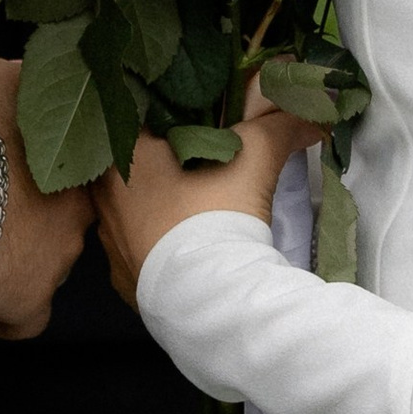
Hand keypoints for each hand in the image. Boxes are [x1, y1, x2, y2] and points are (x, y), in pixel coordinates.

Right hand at [0, 49, 90, 340]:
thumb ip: (9, 85)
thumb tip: (10, 84)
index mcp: (73, 148)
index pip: (65, 169)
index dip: (26, 174)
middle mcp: (79, 203)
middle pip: (57, 220)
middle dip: (22, 220)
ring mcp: (60, 255)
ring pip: (40, 267)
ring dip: (5, 261)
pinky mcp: (30, 301)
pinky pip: (17, 318)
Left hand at [93, 97, 322, 310]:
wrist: (208, 296)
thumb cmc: (218, 212)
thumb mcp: (255, 155)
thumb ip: (277, 126)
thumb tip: (307, 117)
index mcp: (123, 157)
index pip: (142, 122)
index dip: (174, 120)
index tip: (201, 124)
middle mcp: (104, 198)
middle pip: (137, 169)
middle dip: (168, 165)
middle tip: (205, 166)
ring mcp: (109, 243)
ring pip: (135, 213)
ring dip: (162, 208)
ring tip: (199, 209)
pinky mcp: (123, 280)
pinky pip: (140, 253)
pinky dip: (161, 247)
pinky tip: (188, 247)